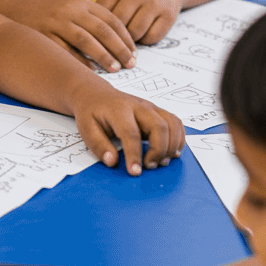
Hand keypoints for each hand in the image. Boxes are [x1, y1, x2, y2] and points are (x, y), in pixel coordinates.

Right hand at [0, 0, 137, 71]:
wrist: (13, 7)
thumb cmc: (47, 11)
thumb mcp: (70, 7)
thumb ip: (90, 19)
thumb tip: (116, 40)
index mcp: (82, 3)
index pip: (111, 19)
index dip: (125, 37)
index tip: (134, 52)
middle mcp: (71, 10)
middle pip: (103, 30)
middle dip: (120, 48)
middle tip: (131, 63)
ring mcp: (57, 22)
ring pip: (87, 41)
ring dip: (103, 56)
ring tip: (115, 69)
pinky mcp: (44, 34)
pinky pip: (66, 51)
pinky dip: (80, 62)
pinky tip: (90, 72)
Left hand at [69, 78, 184, 175]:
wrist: (96, 94)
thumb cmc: (92, 112)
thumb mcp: (86, 129)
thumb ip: (99, 146)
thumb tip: (113, 162)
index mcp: (119, 110)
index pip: (131, 133)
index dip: (135, 155)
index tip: (135, 172)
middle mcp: (139, 106)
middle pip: (159, 126)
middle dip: (159, 150)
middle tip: (149, 166)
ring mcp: (151, 107)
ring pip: (172, 123)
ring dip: (172, 145)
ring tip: (161, 161)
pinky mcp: (157, 111)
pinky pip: (176, 122)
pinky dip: (179, 138)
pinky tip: (171, 152)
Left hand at [97, 0, 185, 44]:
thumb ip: (105, 4)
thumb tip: (88, 30)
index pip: (103, 13)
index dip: (100, 27)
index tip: (99, 36)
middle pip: (119, 25)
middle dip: (115, 36)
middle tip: (115, 41)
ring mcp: (154, 3)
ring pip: (135, 33)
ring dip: (131, 40)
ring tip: (130, 37)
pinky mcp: (169, 14)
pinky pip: (152, 37)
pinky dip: (146, 40)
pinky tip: (145, 33)